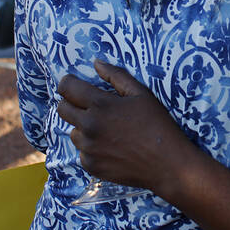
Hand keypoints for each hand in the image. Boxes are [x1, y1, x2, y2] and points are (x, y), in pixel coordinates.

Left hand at [56, 59, 196, 192]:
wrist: (167, 164)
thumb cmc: (157, 125)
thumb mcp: (141, 94)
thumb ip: (116, 76)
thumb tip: (96, 63)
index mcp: (100, 105)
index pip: (67, 88)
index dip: (68, 83)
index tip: (74, 85)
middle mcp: (89, 126)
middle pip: (63, 109)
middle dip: (72, 103)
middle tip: (91, 107)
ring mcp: (88, 148)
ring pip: (73, 132)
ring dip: (83, 128)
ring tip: (107, 130)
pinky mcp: (91, 165)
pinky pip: (82, 152)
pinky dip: (92, 148)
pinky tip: (111, 148)